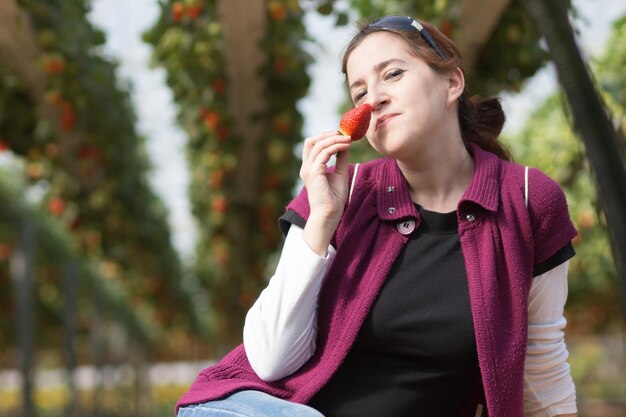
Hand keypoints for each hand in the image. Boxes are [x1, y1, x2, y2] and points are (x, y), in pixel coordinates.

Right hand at [299, 131, 351, 254]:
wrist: (329, 214)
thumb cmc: (334, 198)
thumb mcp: (339, 174)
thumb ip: (340, 159)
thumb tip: (345, 145)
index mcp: (310, 168)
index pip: (312, 145)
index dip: (325, 136)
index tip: (341, 135)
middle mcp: (306, 167)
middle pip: (311, 141)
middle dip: (327, 134)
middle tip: (343, 134)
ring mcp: (308, 169)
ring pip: (318, 145)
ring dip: (335, 139)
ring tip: (348, 140)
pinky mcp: (314, 172)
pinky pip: (324, 153)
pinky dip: (336, 147)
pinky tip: (346, 147)